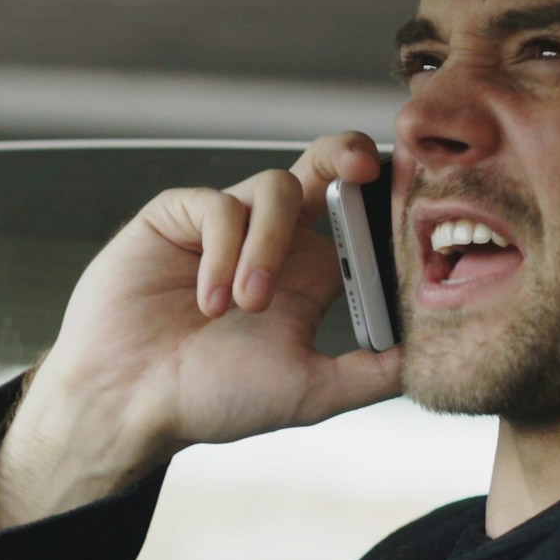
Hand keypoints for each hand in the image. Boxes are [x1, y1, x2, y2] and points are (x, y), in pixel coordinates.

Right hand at [0, 132, 403, 528]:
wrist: (128, 404)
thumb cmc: (208, 400)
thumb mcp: (308, 392)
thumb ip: (369, 373)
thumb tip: (431, 355)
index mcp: (310, 274)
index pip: (359, 218)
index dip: (384, 203)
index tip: (410, 208)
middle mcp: (271, 240)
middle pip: (323, 168)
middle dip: (347, 155)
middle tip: (362, 168)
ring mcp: (223, 226)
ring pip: (274, 188)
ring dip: (266, 247)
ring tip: (243, 306)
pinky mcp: (176, 216)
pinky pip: (217, 206)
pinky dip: (221, 252)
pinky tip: (207, 302)